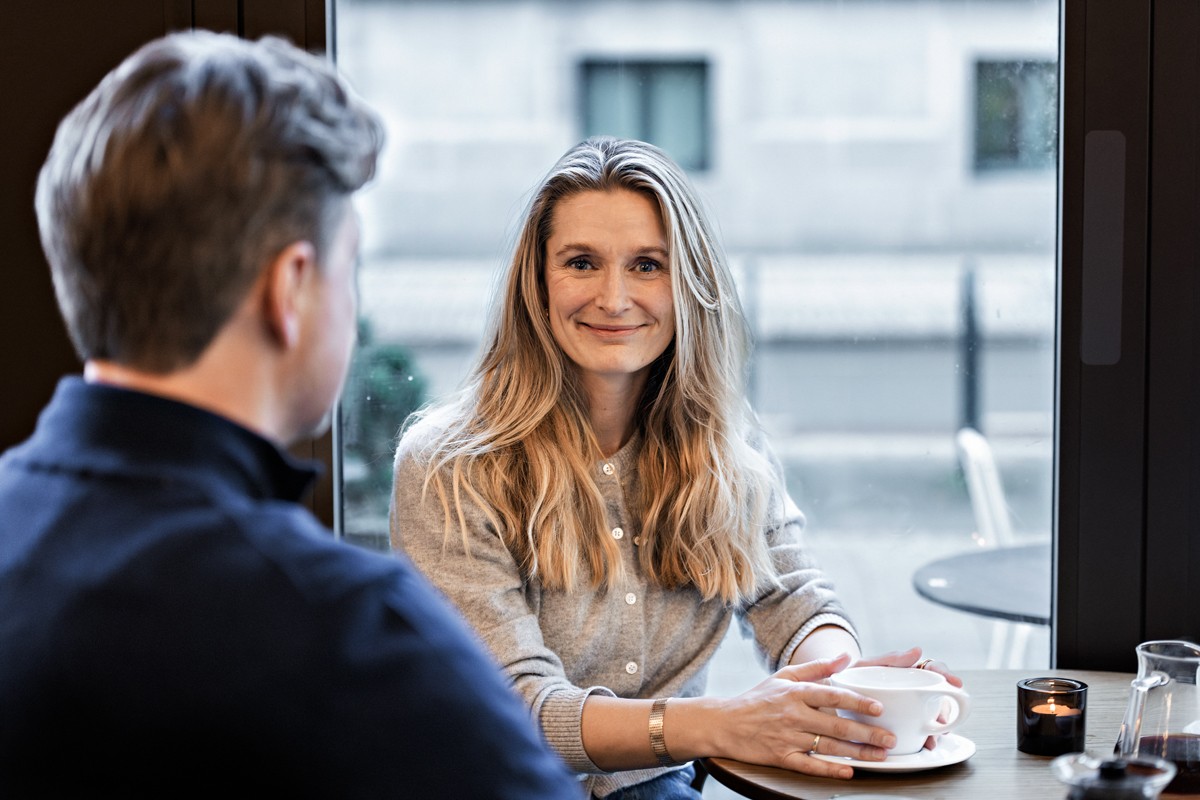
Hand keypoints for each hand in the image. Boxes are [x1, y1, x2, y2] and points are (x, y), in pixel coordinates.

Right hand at [702, 652, 895, 779]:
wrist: (724, 723)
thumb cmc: (757, 699)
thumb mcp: (784, 676)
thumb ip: (816, 668)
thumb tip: (845, 657)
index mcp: (795, 692)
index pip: (832, 695)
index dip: (857, 702)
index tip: (878, 708)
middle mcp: (793, 714)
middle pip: (836, 724)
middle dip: (867, 733)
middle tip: (890, 739)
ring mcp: (787, 737)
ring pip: (829, 746)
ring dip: (857, 752)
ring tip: (880, 755)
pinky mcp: (781, 757)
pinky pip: (810, 765)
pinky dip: (830, 769)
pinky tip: (849, 771)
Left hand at [850, 646, 962, 749]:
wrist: (831, 695)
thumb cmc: (849, 676)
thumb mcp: (865, 665)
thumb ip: (889, 659)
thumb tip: (918, 650)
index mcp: (906, 672)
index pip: (932, 669)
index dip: (946, 674)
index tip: (955, 683)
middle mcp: (912, 689)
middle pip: (938, 695)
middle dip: (945, 708)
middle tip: (943, 720)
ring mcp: (909, 707)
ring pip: (933, 716)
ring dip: (938, 728)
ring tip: (933, 737)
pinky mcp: (903, 725)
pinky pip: (920, 731)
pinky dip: (926, 738)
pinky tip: (924, 744)